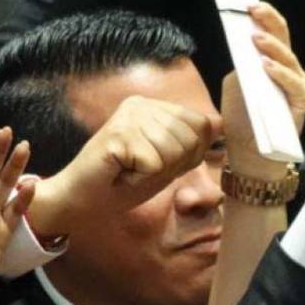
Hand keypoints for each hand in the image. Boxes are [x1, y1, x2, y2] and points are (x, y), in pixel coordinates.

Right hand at [45, 95, 218, 225]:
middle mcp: (142, 104)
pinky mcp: (118, 133)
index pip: (202, 124)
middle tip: (142, 169)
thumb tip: (220, 123)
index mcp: (155, 107)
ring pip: (174, 151)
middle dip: (173, 165)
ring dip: (155, 173)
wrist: (83, 199)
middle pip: (191, 138)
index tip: (159, 163)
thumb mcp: (168, 163)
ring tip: (131, 171)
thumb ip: (192, 143)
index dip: (189, 154)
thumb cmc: (124, 182)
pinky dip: (140, 178)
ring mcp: (128, 116)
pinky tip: (121, 174)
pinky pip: (154, 164)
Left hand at [224, 3, 304, 179]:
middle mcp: (289, 70)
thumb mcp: (237, 84)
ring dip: (272, 47)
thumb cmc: (244, 118)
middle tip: (253, 10)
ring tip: (255, 38)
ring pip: (289, 60)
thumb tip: (242, 44)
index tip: (248, 4)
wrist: (251, 152)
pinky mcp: (302, 103)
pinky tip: (266, 67)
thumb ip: (242, 65)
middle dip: (269, 22)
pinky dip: (280, 74)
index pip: (273, 33)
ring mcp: (298, 86)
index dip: (264, 17)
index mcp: (274, 62)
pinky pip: (294, 85)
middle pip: (284, 40)